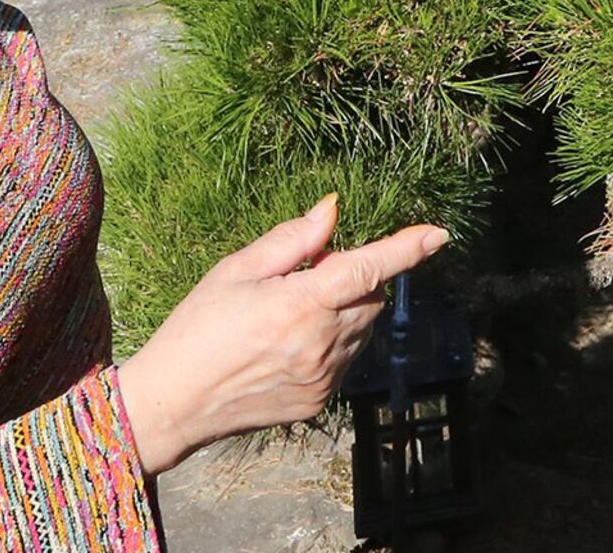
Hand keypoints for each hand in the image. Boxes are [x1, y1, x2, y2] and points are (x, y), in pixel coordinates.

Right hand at [110, 197, 448, 477]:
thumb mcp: (235, 271)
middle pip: (370, 296)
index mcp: (300, 306)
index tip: (438, 234)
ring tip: (288, 313)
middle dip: (353, 277)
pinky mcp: (321, 401)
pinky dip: (335, 340)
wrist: (175, 403)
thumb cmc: (197, 328)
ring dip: (345, 310)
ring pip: (362, 328)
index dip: (406, 249)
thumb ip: (291, 240)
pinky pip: (347, 358)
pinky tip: (290, 343)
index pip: (367, 269)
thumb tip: (333, 210)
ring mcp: (324, 378)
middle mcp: (321, 345)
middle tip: (303, 276)